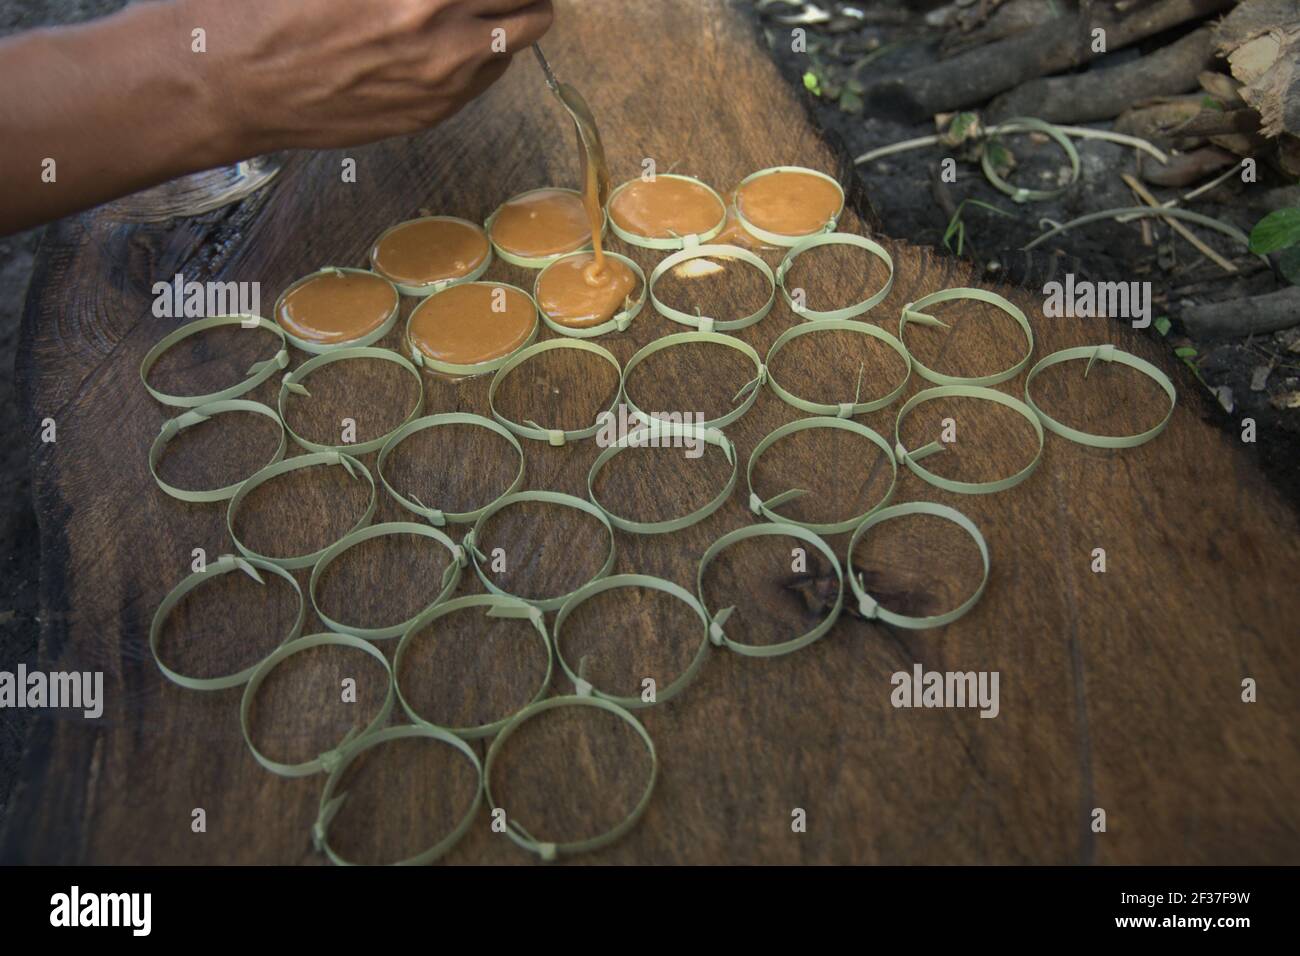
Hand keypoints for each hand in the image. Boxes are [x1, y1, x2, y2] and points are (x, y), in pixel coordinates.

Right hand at [190, 0, 554, 150]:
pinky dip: (482, 54)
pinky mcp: (432, 113)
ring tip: (474, 6)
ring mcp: (444, 77)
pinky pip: (486, 77)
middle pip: (533, 2)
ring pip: (521, 38)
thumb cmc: (270, 3)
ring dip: (510, 15)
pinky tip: (445, 41)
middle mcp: (442, 25)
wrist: (231, 80)